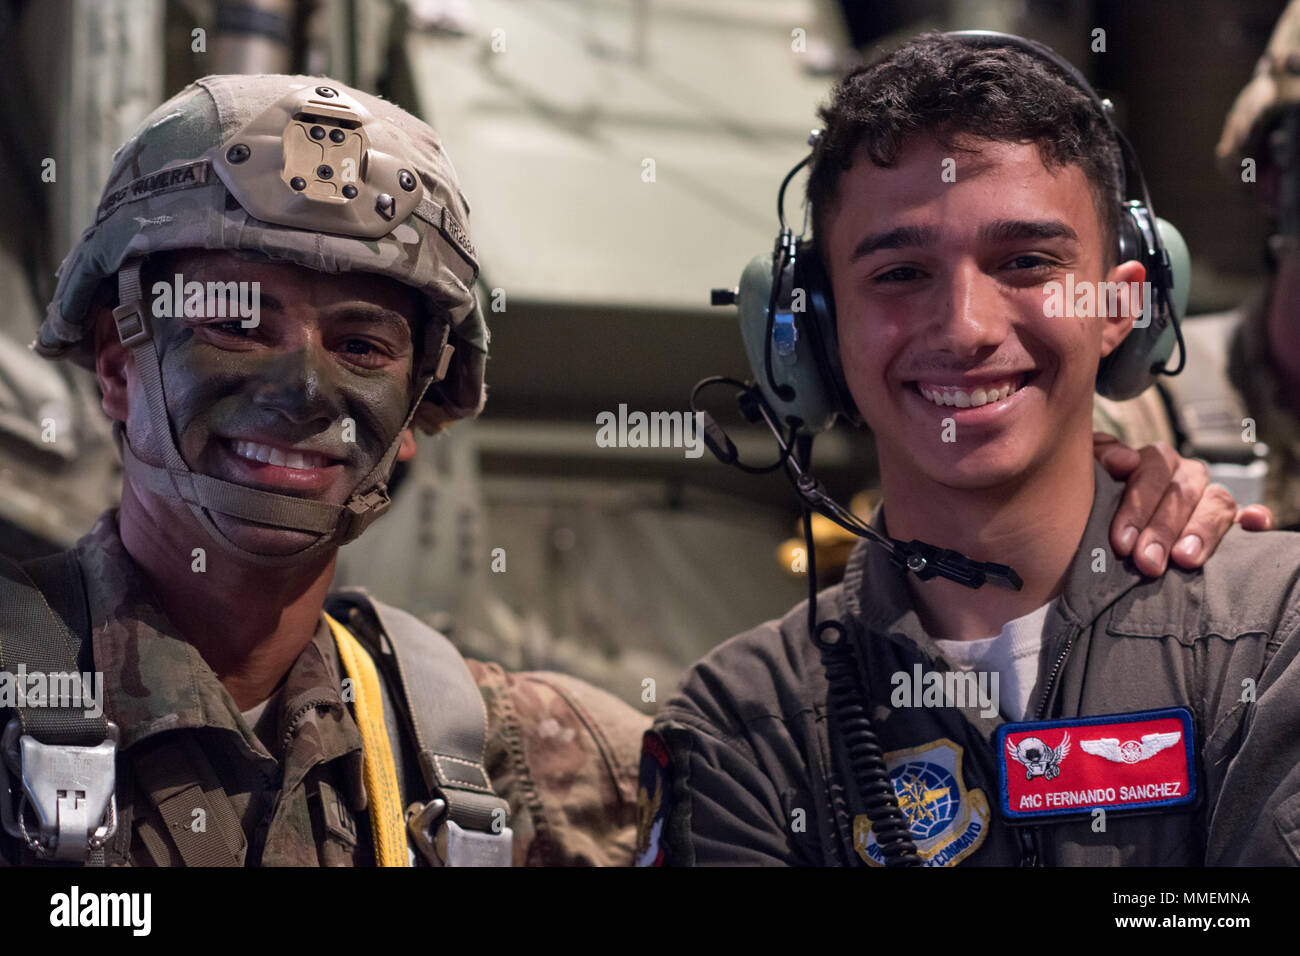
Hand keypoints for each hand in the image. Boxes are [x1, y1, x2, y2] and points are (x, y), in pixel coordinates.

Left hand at [1094, 433, 1274, 576]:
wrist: (1088, 526)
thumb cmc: (1088, 499)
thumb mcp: (1084, 475)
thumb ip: (1096, 459)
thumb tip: (1123, 461)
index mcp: (1153, 460)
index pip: (1152, 471)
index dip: (1137, 506)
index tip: (1121, 542)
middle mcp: (1184, 475)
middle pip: (1183, 493)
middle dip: (1163, 530)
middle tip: (1147, 563)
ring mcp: (1207, 496)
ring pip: (1217, 503)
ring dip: (1202, 531)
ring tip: (1184, 560)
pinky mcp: (1227, 520)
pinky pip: (1247, 515)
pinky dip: (1254, 519)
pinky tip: (1255, 525)